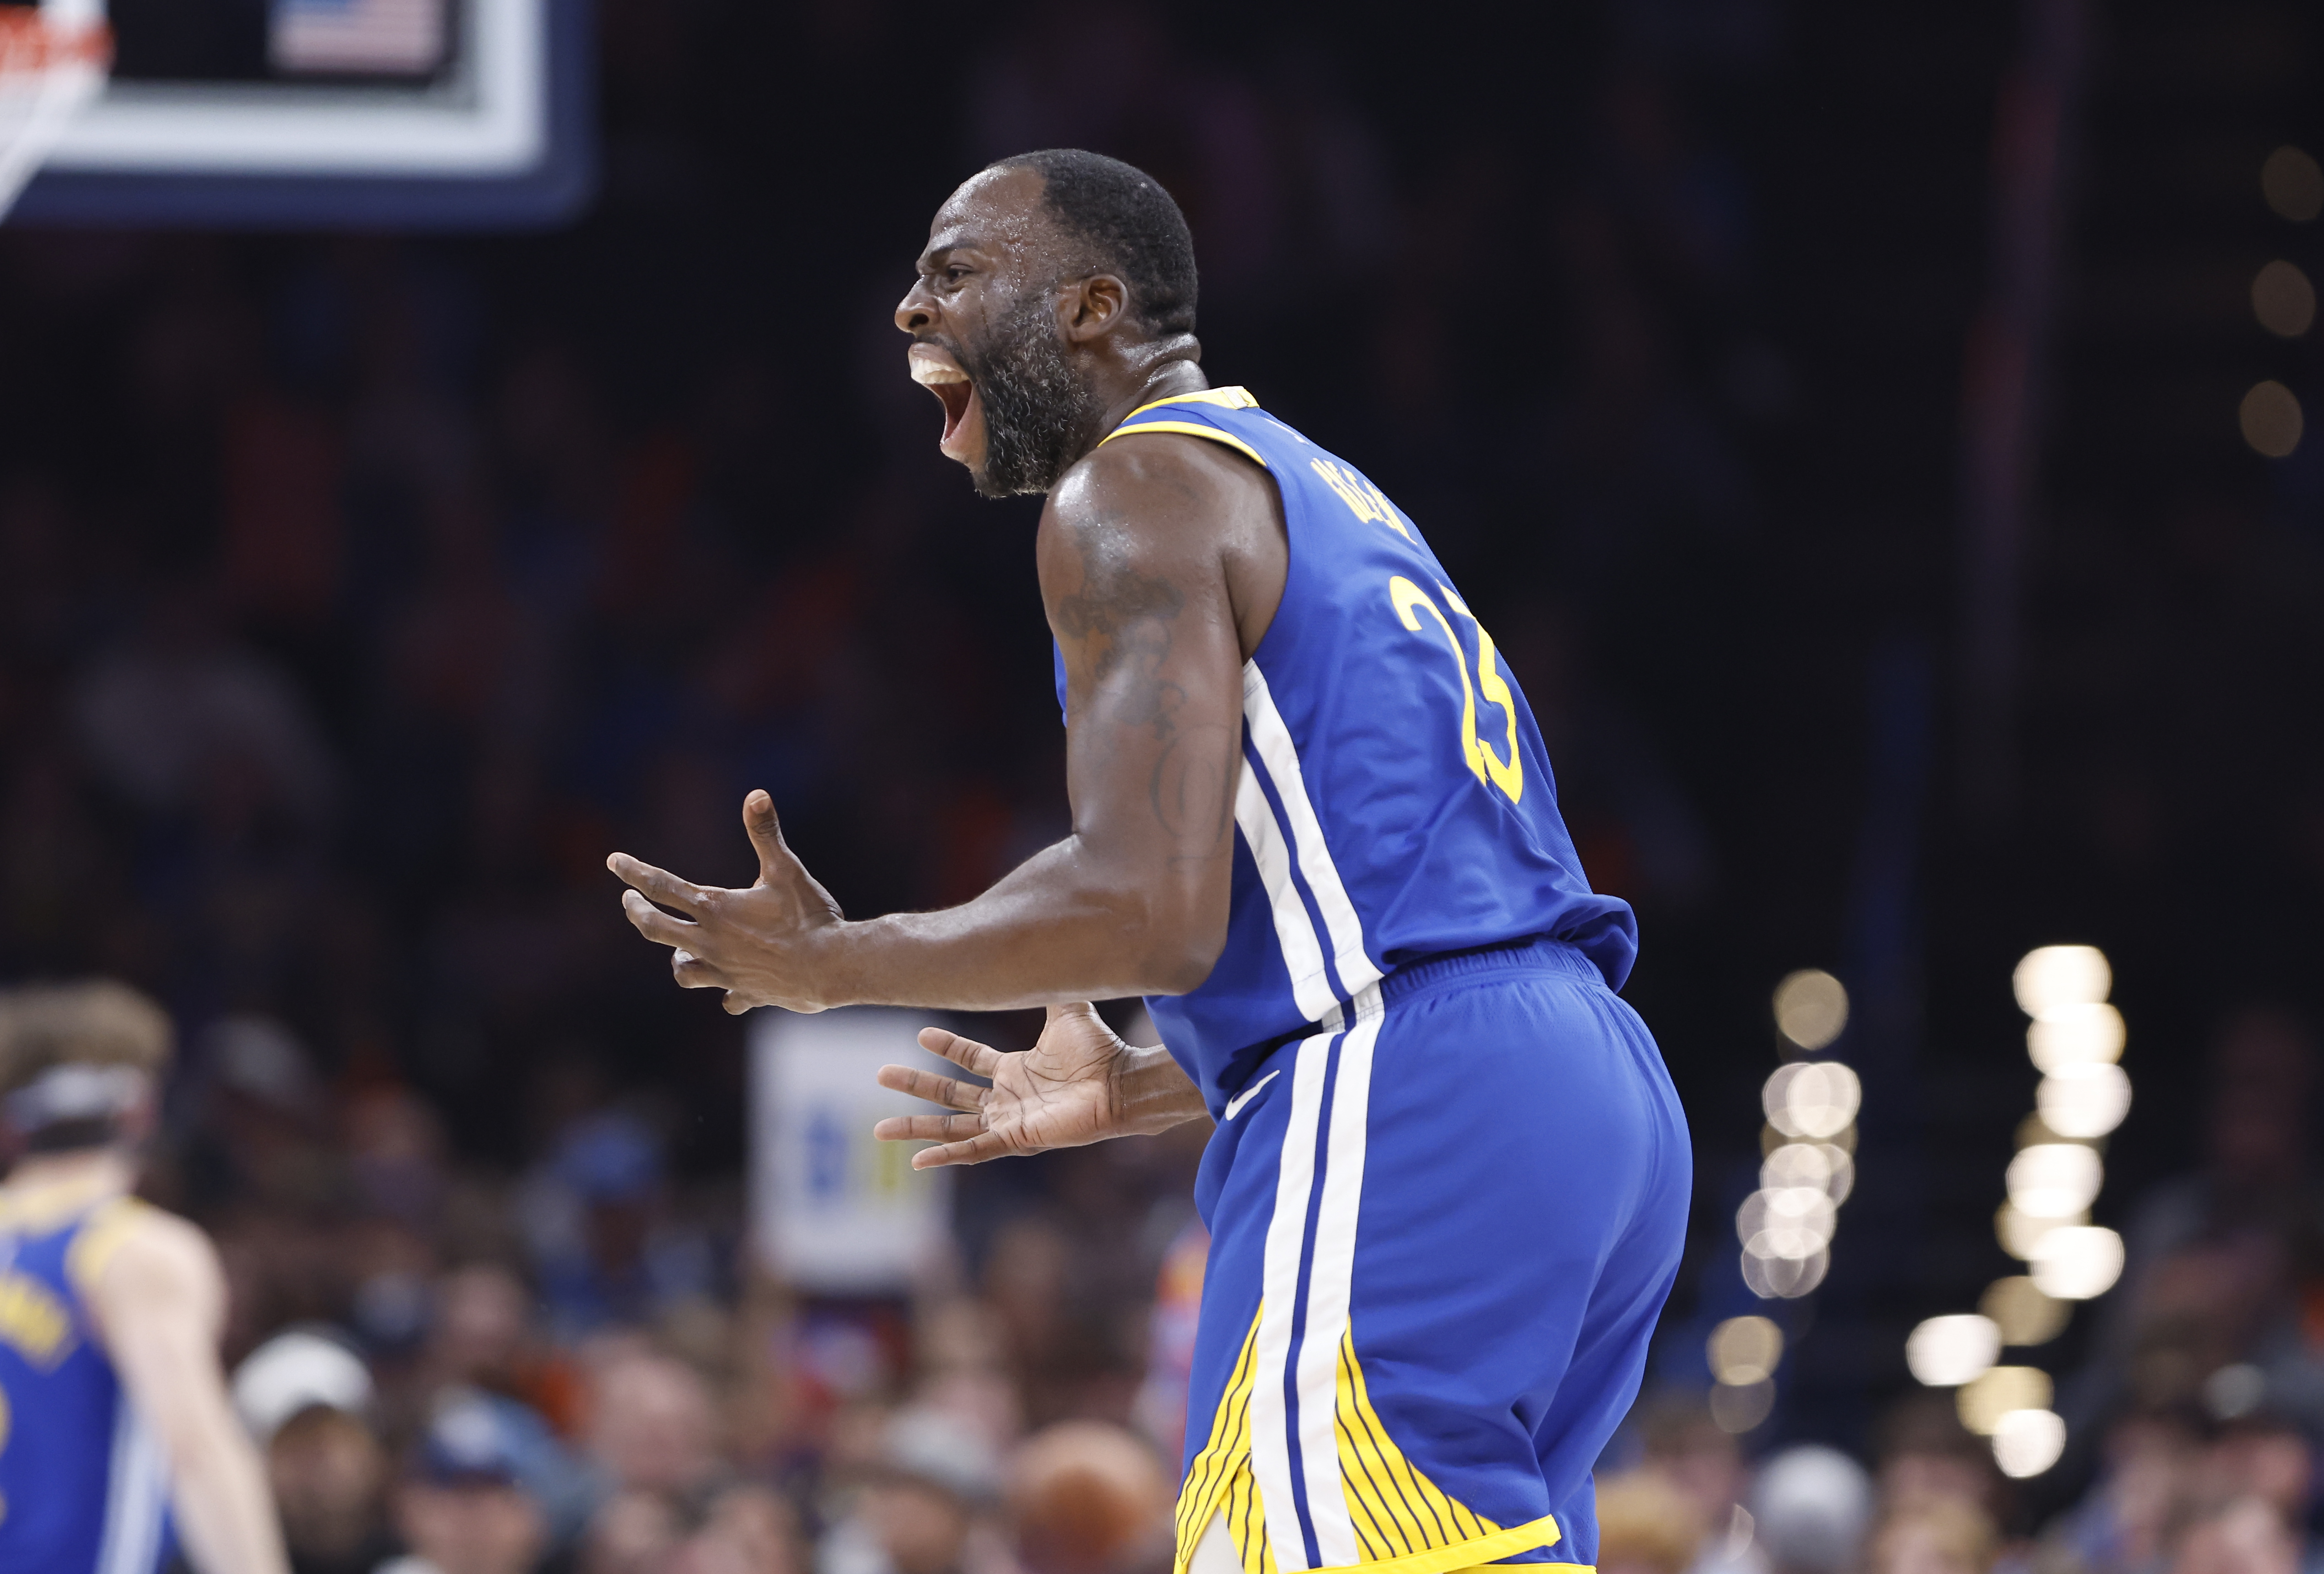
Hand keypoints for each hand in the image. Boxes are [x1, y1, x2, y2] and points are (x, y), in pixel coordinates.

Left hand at [608, 790, 846, 1013]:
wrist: (832, 967)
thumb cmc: (809, 916)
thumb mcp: (787, 869)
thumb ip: (765, 833)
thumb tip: (756, 794)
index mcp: (716, 908)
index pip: (661, 886)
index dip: (634, 871)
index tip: (613, 861)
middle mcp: (711, 942)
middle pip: (654, 928)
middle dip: (637, 912)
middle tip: (630, 902)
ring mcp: (725, 971)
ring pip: (682, 970)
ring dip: (677, 957)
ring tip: (681, 948)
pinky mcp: (747, 993)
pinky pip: (727, 997)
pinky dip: (726, 991)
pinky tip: (732, 987)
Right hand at [874, 1003, 1164, 1167]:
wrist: (1121, 1082)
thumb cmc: (1100, 1051)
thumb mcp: (1067, 1009)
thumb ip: (1051, 984)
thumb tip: (1048, 946)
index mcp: (1016, 1069)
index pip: (971, 1059)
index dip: (947, 1048)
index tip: (920, 1034)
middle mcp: (1009, 1097)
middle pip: (950, 1094)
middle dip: (915, 1086)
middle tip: (880, 1074)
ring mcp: (1010, 1121)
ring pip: (952, 1127)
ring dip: (917, 1126)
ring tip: (880, 1129)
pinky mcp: (1017, 1139)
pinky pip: (975, 1151)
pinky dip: (948, 1156)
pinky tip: (919, 1161)